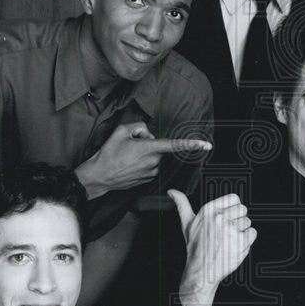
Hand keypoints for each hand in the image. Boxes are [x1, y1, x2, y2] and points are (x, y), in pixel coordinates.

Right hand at [75, 122, 211, 198]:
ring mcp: (151, 172)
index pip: (174, 145)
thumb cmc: (107, 154)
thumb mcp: (120, 131)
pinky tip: (128, 165)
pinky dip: (142, 163)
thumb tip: (146, 134)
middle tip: (129, 146)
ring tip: (126, 157)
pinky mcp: (148, 179)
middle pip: (158, 146)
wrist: (98, 177)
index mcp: (149, 148)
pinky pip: (150, 166)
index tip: (206, 145)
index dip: (191, 144)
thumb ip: (138, 126)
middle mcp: (153, 161)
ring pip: (154, 156)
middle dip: (147, 143)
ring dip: (144, 154)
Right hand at [169, 190, 255, 305]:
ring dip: (241, 231)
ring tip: (228, 240)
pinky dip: (247, 240)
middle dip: (237, 219)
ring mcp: (231, 229)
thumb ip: (182, 204)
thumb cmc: (195, 247)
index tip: (227, 217)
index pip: (234, 198)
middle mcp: (220, 218)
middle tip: (226, 232)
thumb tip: (172, 192)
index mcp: (209, 210)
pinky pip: (252, 233)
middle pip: (243, 209)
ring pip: (247, 222)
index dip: (233, 208)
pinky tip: (234, 245)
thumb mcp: (187, 224)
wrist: (201, 270)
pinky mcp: (241, 241)